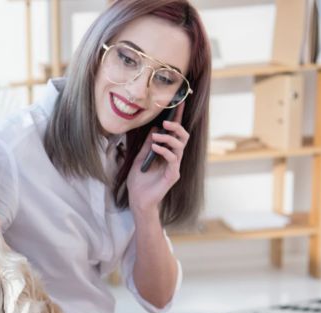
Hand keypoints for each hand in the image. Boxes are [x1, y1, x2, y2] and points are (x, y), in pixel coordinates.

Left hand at [126, 103, 188, 217]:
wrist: (137, 200)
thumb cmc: (138, 182)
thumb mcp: (139, 159)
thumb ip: (147, 146)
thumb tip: (155, 130)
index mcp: (166, 152)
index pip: (174, 132)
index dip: (178, 118)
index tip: (179, 102)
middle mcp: (173, 158)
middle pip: (183, 136)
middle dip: (176, 126)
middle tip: (165, 122)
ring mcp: (174, 166)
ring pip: (180, 146)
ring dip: (169, 137)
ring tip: (157, 137)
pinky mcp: (173, 175)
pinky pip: (173, 158)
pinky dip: (165, 150)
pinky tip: (155, 148)